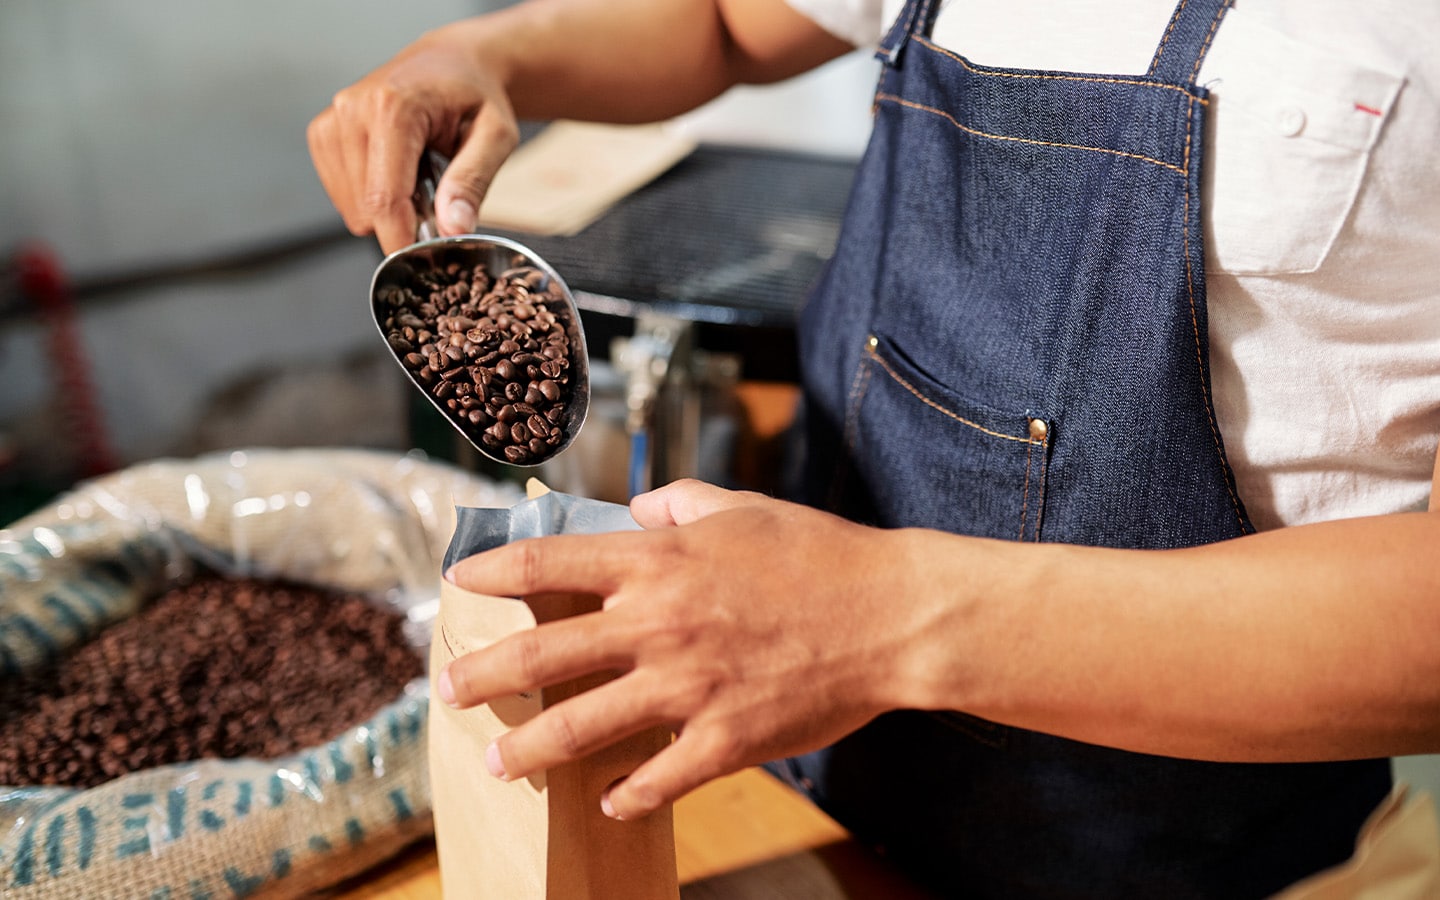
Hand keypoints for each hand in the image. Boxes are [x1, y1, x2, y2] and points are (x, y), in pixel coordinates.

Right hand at [306, 22, 519, 253]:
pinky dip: (370, 196)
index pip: (384, 198)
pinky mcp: (324, 133)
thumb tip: (453, 227)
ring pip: (350, 207)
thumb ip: (473, 181)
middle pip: (365, 208)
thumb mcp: (495, 136)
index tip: (423, 262)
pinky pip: (341, 194)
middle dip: (402, 221)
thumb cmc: (476, 95)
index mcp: (393, 108)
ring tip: (418, 177)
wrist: (451, 62)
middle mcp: (353, 110)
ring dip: (387, 208)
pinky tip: (397, 171)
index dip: (401, 241)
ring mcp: (332, 121)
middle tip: (437, 200)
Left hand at [439, 479, 923, 819]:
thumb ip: (681, 502)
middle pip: (539, 655)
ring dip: (528, 750)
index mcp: (658, 562)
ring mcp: (686, 687)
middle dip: (480, 677)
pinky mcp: (722, 739)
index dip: (490, 571)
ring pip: (578, 727)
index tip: (457, 581)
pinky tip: (608, 799)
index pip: (548, 564)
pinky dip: (625, 794)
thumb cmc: (820, 554)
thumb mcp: (744, 507)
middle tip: (448, 691)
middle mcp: (656, 624)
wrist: (892, 615)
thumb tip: (641, 504)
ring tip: (500, 763)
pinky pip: (655, 779)